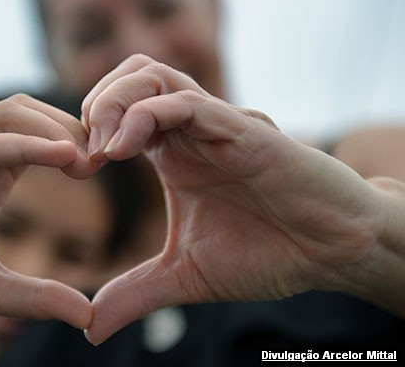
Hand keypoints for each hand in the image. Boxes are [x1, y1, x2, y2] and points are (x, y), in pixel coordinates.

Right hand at [0, 95, 95, 328]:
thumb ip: (35, 296)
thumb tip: (87, 317)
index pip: (47, 140)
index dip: (80, 146)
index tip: (110, 168)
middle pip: (36, 115)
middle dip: (75, 130)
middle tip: (107, 158)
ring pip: (11, 114)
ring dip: (53, 128)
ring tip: (86, 156)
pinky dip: (21, 142)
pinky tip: (57, 155)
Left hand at [81, 54, 382, 343]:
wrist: (330, 254)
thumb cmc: (267, 253)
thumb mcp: (184, 276)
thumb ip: (136, 292)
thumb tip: (91, 328)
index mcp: (173, 152)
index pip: (121, 109)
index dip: (88, 129)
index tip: (74, 169)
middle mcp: (191, 130)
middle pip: (132, 75)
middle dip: (97, 101)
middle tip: (83, 150)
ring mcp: (216, 125)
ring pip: (154, 76)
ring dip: (115, 101)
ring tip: (101, 147)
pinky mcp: (243, 131)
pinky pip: (187, 103)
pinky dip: (146, 116)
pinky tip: (123, 150)